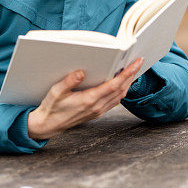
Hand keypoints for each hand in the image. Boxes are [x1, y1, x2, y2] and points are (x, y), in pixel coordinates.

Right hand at [27, 57, 144, 139]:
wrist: (49, 125)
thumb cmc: (52, 107)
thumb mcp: (56, 92)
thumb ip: (68, 81)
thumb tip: (81, 72)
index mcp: (89, 100)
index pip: (114, 85)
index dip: (127, 73)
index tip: (135, 63)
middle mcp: (97, 107)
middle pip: (121, 90)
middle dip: (131, 75)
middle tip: (138, 62)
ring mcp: (98, 111)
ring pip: (120, 96)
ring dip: (128, 83)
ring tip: (132, 70)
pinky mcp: (97, 113)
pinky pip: (114, 101)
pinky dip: (121, 90)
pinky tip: (122, 83)